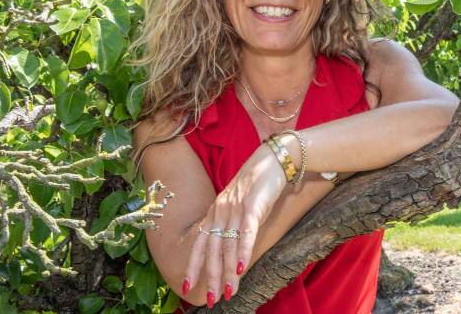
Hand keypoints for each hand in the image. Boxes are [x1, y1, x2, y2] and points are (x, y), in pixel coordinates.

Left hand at [184, 142, 287, 306]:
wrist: (273, 159)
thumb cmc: (258, 186)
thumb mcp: (240, 207)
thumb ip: (232, 227)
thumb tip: (231, 252)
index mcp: (214, 213)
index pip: (199, 244)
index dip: (193, 267)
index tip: (186, 288)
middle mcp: (220, 211)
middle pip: (212, 250)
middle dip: (211, 277)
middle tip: (212, 300)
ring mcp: (235, 208)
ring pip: (228, 245)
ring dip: (227, 271)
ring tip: (229, 292)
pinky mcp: (253, 205)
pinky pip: (246, 232)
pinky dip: (242, 250)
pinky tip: (240, 267)